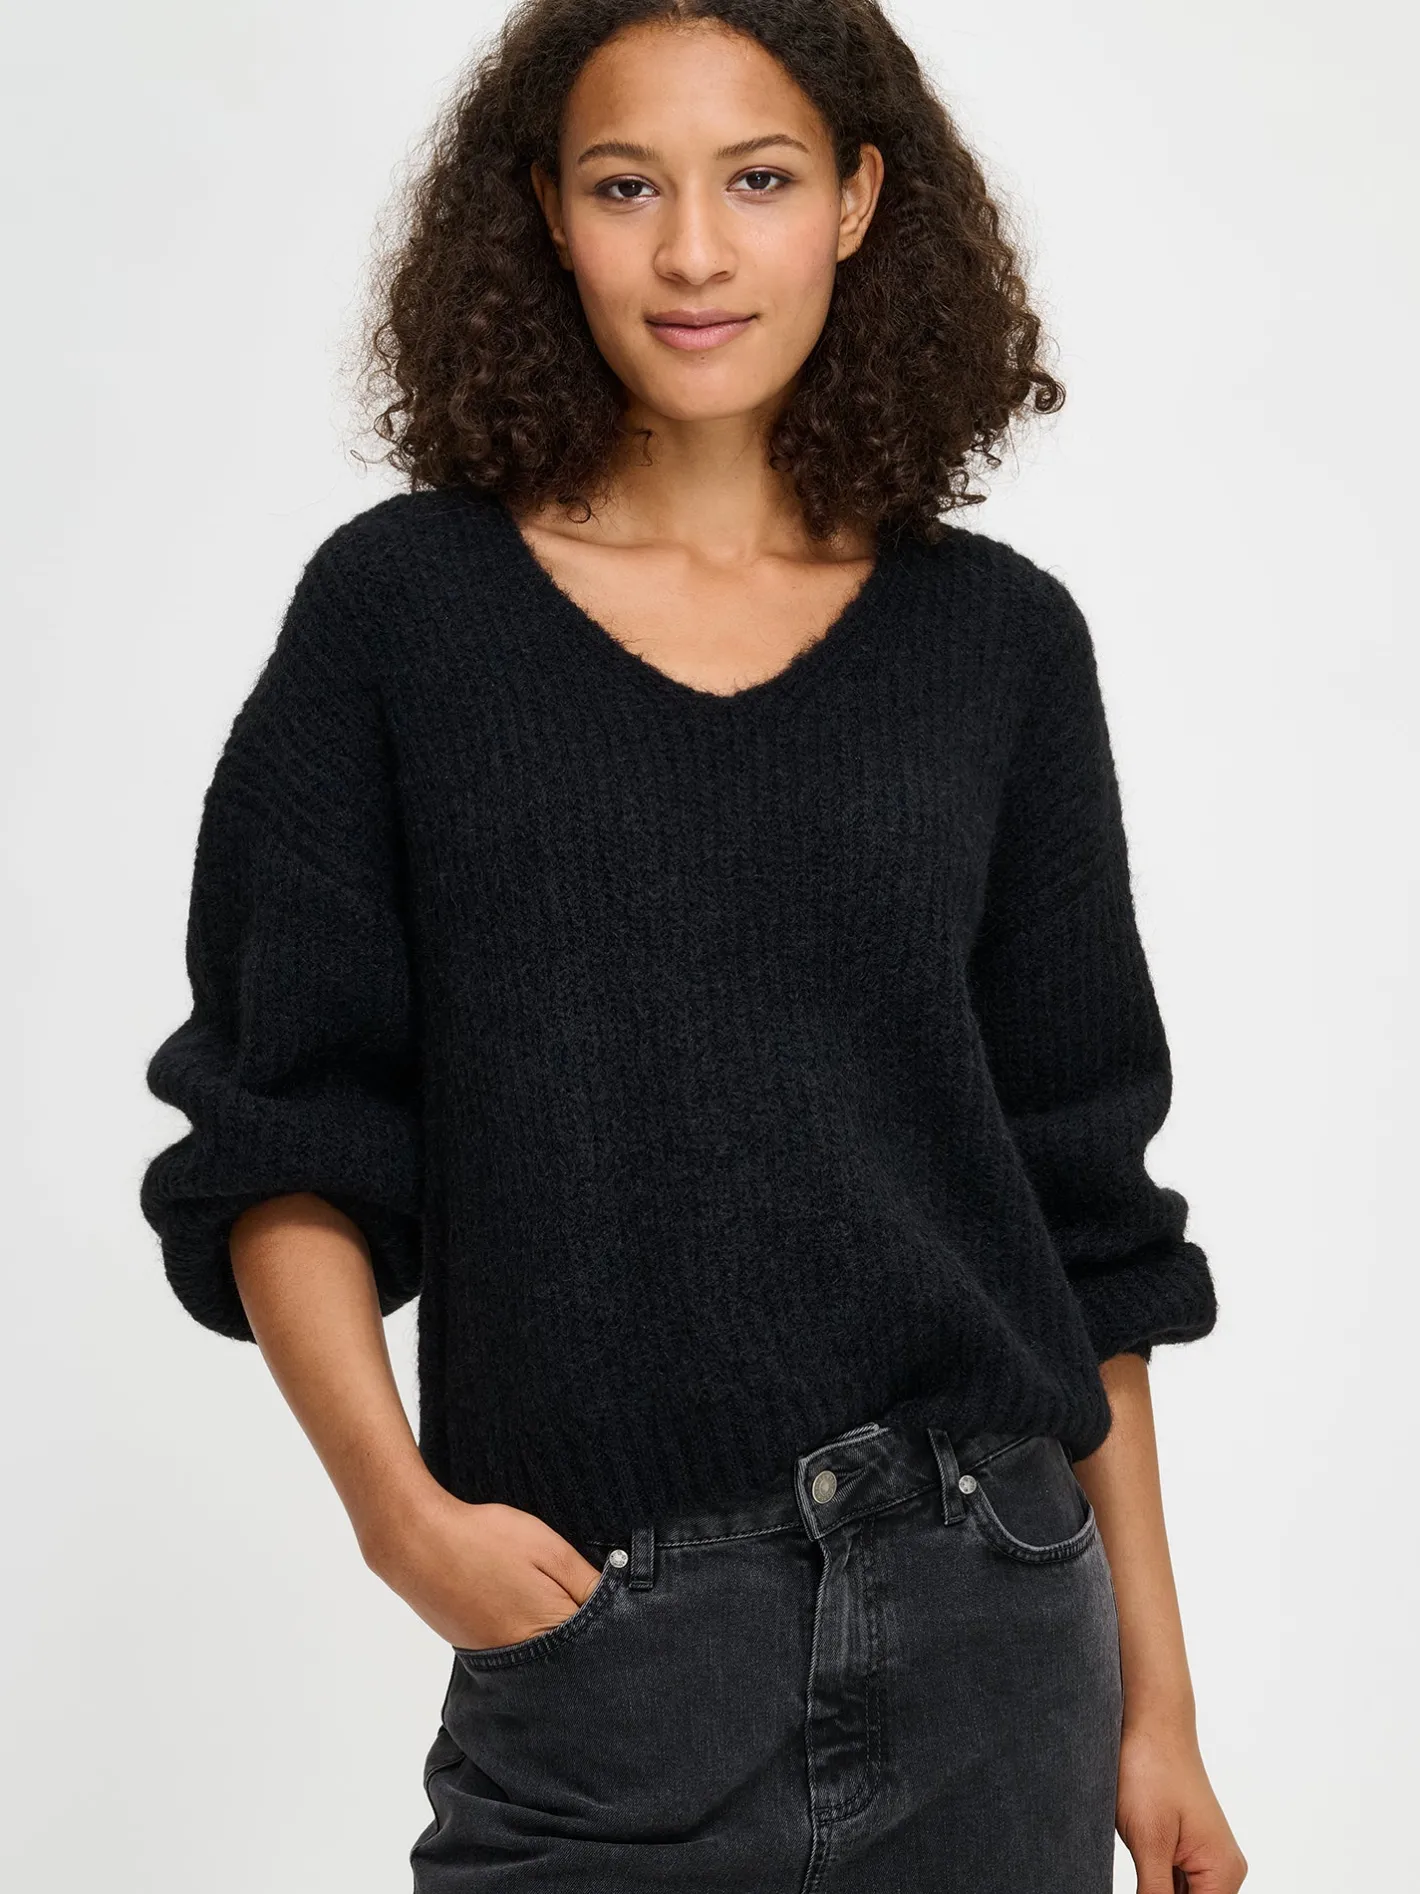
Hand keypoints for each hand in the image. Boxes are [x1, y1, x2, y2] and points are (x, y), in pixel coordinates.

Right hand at [360, 1487, 605, 1651]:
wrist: (416, 1542)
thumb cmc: (485, 1539)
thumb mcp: (548, 1548)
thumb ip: (586, 1579)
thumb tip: (621, 1601)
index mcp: (547, 1632)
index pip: (598, 1647)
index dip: (616, 1628)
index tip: (628, 1615)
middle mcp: (522, 1659)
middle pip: (571, 1660)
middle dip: (590, 1640)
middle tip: (591, 1607)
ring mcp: (495, 1659)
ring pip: (544, 1658)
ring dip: (558, 1638)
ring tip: (558, 1606)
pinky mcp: (475, 1649)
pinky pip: (517, 1653)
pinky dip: (530, 1637)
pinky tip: (527, 1608)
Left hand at [1117, 1716, 1247, 1892]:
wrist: (1151, 1721)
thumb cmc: (1151, 1769)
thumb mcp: (1148, 1843)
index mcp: (1223, 1871)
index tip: (1145, 1888)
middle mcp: (1223, 1868)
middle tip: (1142, 1870)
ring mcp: (1206, 1856)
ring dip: (1155, 1890)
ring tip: (1143, 1857)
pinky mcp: (1187, 1846)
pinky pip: (1174, 1881)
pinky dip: (1154, 1883)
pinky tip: (1139, 1865)